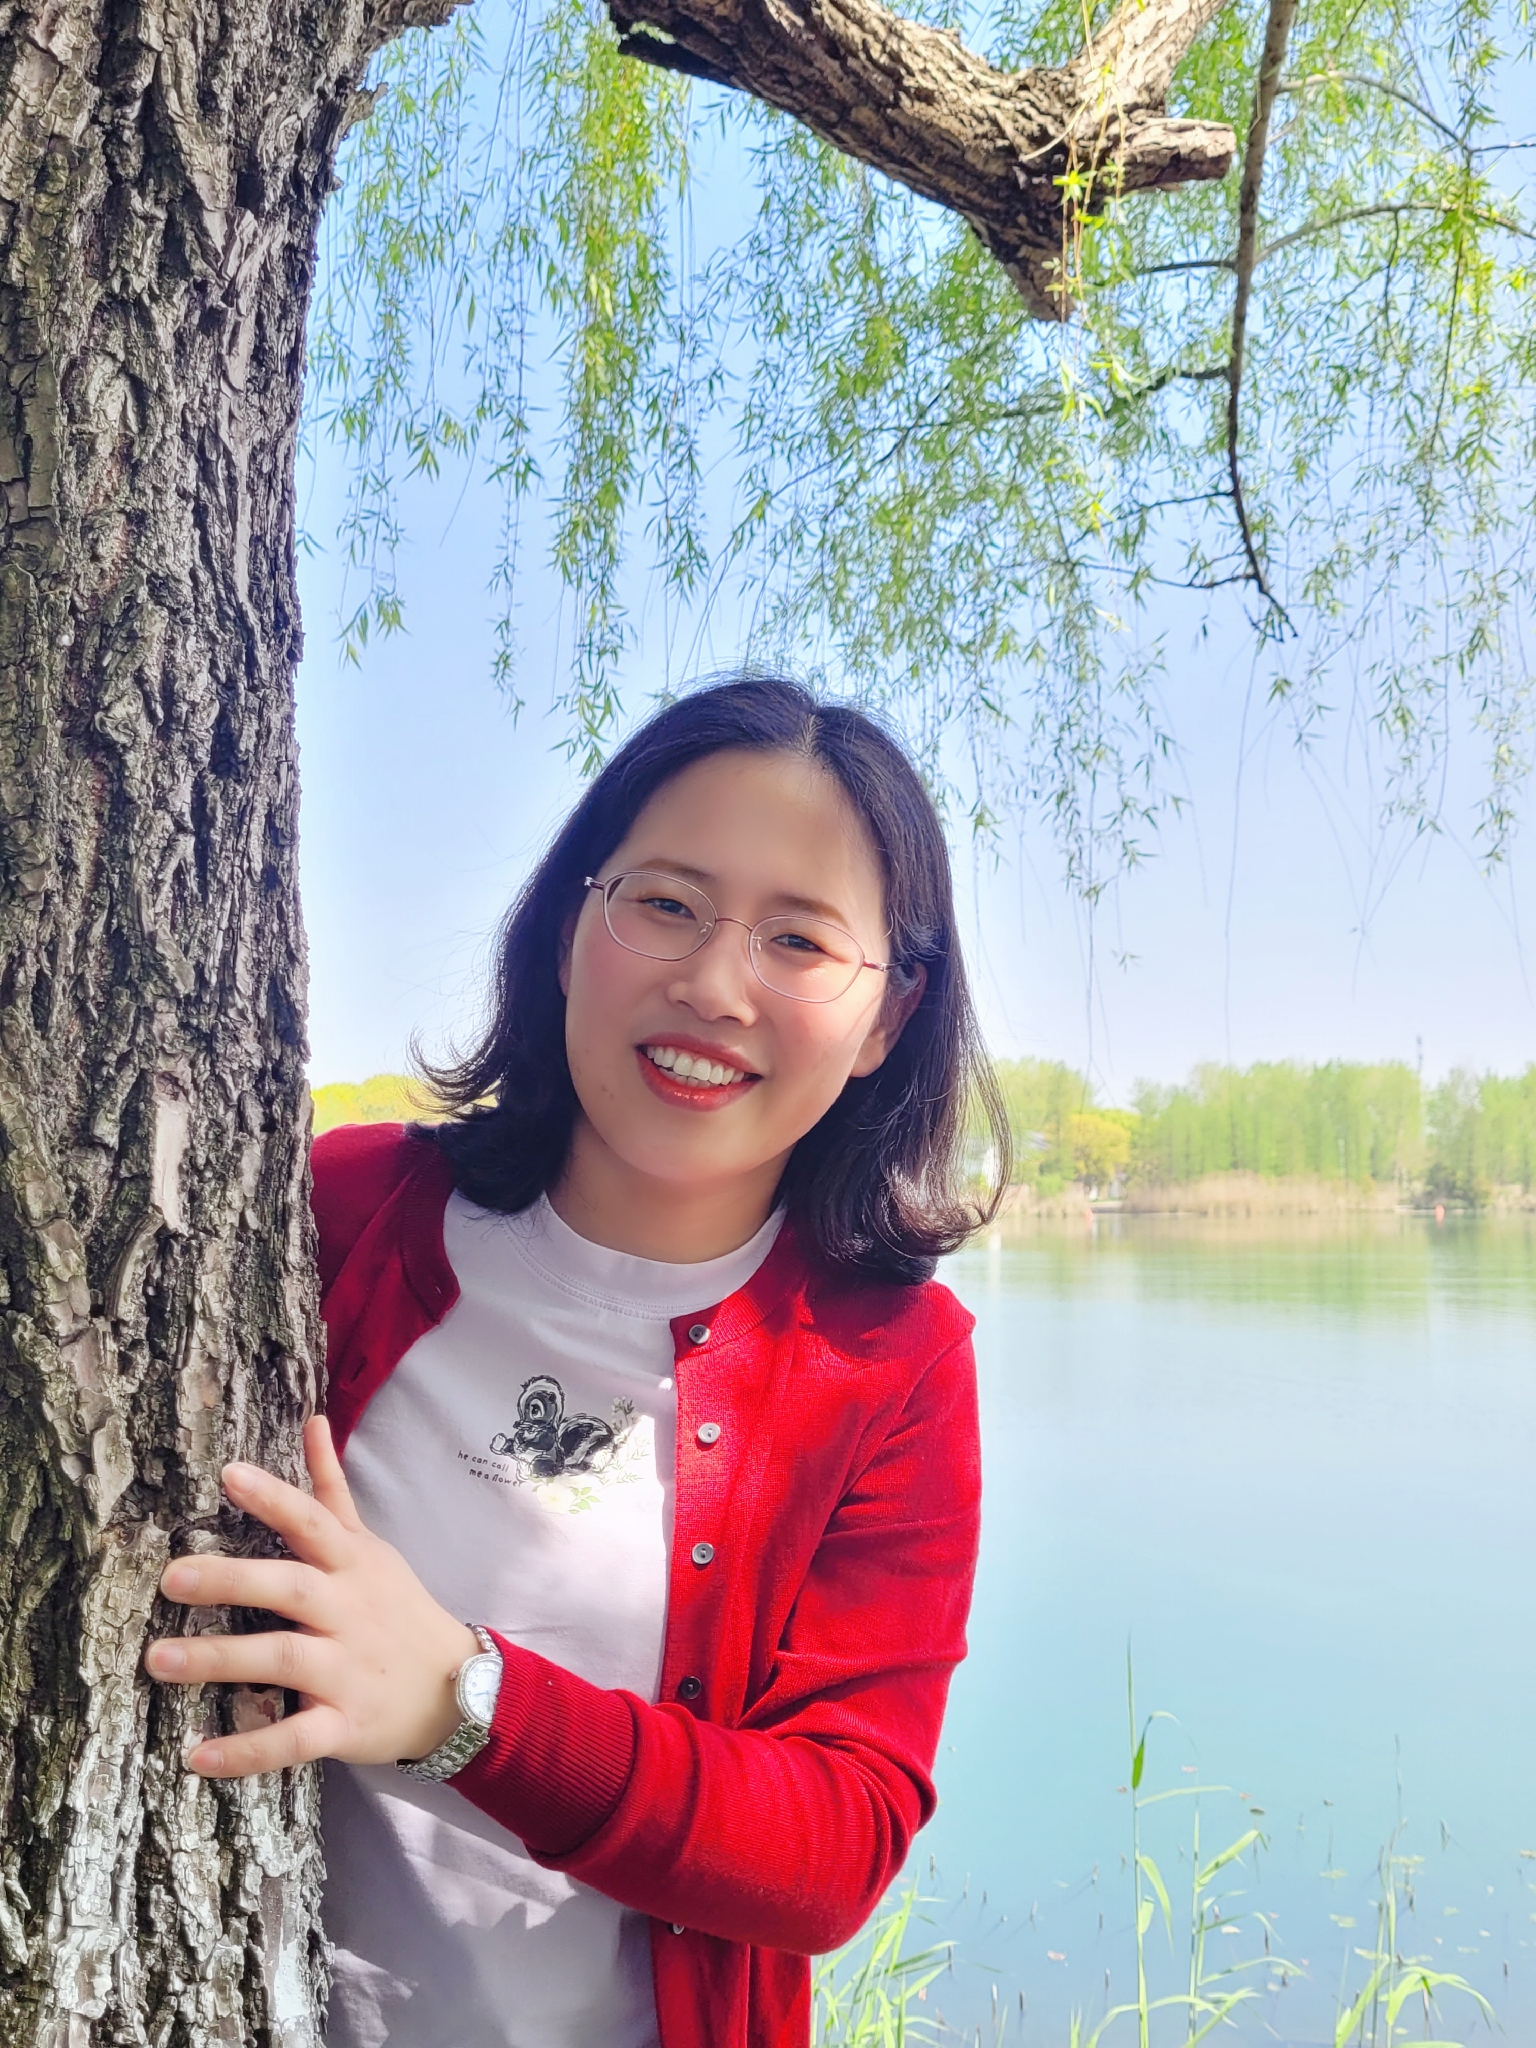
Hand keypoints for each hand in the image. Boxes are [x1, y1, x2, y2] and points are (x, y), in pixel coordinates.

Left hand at [146, 1415, 480, 1777]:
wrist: (456, 1689)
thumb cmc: (397, 1609)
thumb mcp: (370, 1546)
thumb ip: (332, 1489)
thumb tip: (313, 1421)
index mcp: (354, 1566)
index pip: (314, 1522)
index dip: (275, 1498)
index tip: (229, 1474)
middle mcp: (350, 1612)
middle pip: (292, 1588)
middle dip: (234, 1581)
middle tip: (173, 1577)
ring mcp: (348, 1669)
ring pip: (284, 1659)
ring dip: (220, 1660)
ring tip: (159, 1660)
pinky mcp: (344, 1724)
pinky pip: (294, 1737)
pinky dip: (248, 1750)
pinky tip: (198, 1755)